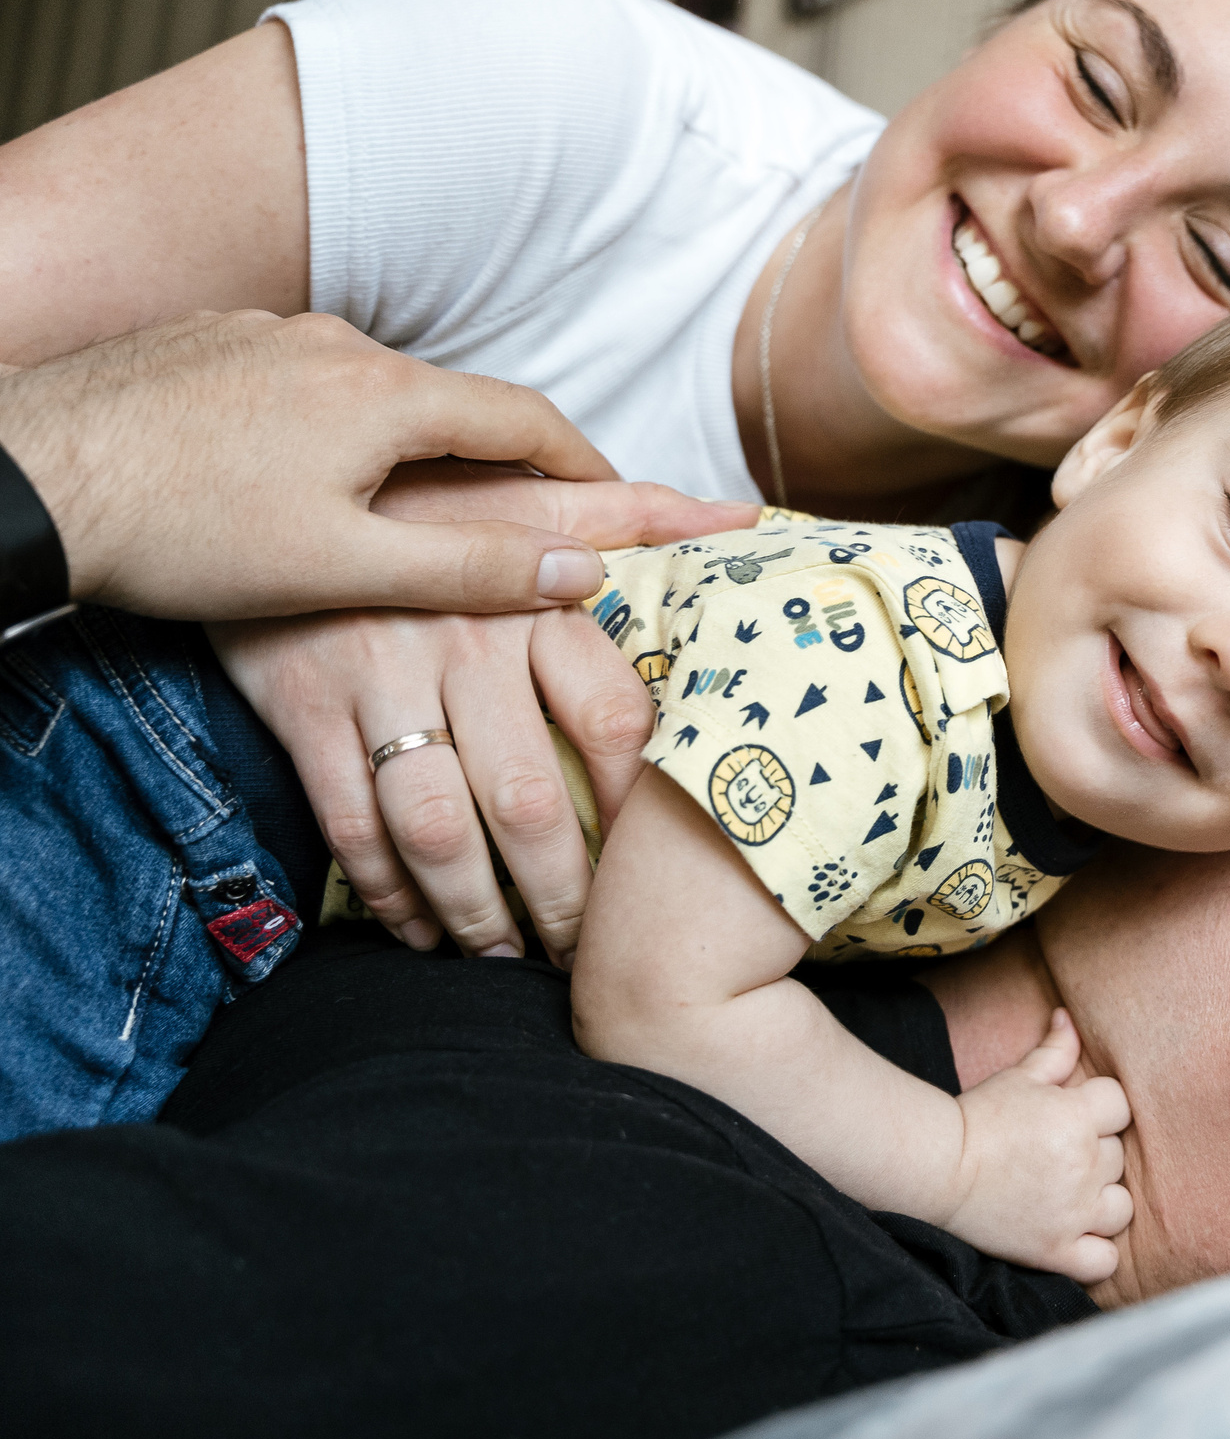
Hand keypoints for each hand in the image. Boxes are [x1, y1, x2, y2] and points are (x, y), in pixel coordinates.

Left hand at [0, 309, 632, 620]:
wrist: (25, 475)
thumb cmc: (183, 532)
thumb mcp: (346, 567)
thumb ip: (473, 564)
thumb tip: (582, 569)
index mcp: (385, 392)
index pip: (524, 415)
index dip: (581, 459)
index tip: (615, 499)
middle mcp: (334, 342)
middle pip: (448, 399)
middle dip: (491, 457)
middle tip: (515, 516)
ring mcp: (262, 335)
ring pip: (367, 391)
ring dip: (402, 442)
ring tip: (396, 508)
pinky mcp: (203, 344)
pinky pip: (296, 382)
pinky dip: (325, 427)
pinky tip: (288, 478)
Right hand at [211, 474, 758, 960]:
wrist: (276, 479)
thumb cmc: (430, 500)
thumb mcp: (530, 493)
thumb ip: (636, 515)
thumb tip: (745, 521)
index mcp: (532, 596)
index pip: (614, 718)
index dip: (645, 808)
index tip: (664, 868)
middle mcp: (462, 640)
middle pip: (528, 798)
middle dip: (563, 893)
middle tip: (587, 950)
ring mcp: (378, 678)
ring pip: (437, 829)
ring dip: (475, 911)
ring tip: (506, 958)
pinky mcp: (303, 708)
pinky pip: (351, 824)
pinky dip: (386, 892)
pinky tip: (418, 931)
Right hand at [945, 1010, 1133, 1281]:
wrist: (935, 1168)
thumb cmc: (978, 1116)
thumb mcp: (1019, 1077)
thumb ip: (1055, 1049)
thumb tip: (1069, 1017)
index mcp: (1076, 1116)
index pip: (1121, 1105)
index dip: (1098, 1108)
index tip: (1070, 1115)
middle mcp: (1082, 1164)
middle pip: (1119, 1156)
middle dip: (1094, 1152)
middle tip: (1058, 1154)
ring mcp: (1072, 1212)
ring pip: (1121, 1207)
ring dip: (1103, 1200)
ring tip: (1072, 1194)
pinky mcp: (1055, 1250)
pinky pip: (1104, 1261)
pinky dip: (1098, 1253)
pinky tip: (1079, 1236)